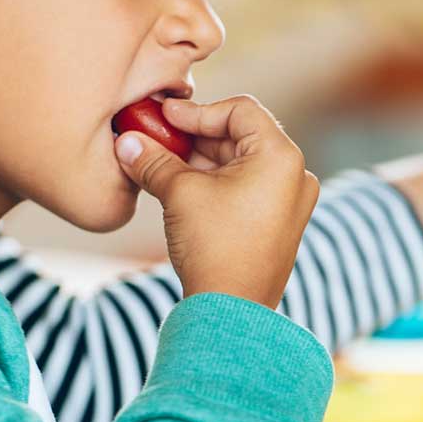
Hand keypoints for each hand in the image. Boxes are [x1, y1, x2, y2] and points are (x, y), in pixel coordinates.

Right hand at [116, 95, 318, 308]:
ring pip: (239, 163)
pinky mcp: (278, 223)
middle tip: (156, 140)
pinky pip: (245, 187)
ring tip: (160, 164)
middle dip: (194, 137)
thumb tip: (127, 142)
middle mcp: (295, 175)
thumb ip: (154, 160)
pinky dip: (213, 181)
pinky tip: (178, 186)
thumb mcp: (179, 192)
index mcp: (282, 157)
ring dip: (199, 160)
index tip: (164, 118)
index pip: (240, 110)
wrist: (230, 311)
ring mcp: (290, 201)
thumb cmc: (214, 247)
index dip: (197, 111)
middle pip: (240, 135)